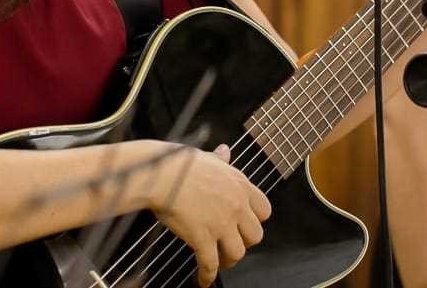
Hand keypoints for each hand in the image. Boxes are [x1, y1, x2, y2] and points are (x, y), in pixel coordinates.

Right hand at [147, 143, 271, 285]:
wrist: (162, 175)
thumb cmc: (180, 164)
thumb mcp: (206, 158)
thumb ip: (220, 160)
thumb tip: (225, 152)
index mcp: (239, 185)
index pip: (264, 210)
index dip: (256, 220)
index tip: (246, 224)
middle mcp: (236, 205)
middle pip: (255, 235)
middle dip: (245, 242)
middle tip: (232, 243)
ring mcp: (221, 223)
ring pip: (238, 252)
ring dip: (229, 260)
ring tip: (220, 262)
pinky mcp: (203, 238)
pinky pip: (211, 264)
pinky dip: (207, 276)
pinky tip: (202, 280)